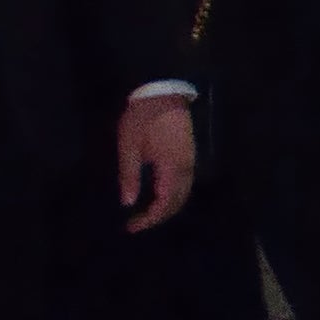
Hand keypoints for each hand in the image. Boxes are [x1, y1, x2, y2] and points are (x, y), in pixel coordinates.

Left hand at [113, 92, 197, 233]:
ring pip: (184, 194)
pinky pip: (184, 184)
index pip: (164, 203)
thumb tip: (128, 203)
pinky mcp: (189, 154)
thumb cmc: (142, 119)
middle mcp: (186, 168)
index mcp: (172, 168)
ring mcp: (191, 161)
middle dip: (158, 217)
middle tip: (136, 223)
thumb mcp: (129, 146)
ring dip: (167, 207)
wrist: (163, 92)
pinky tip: (158, 194)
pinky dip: (173, 195)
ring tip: (146, 212)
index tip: (131, 226)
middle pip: (178, 202)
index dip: (149, 219)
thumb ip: (129, 176)